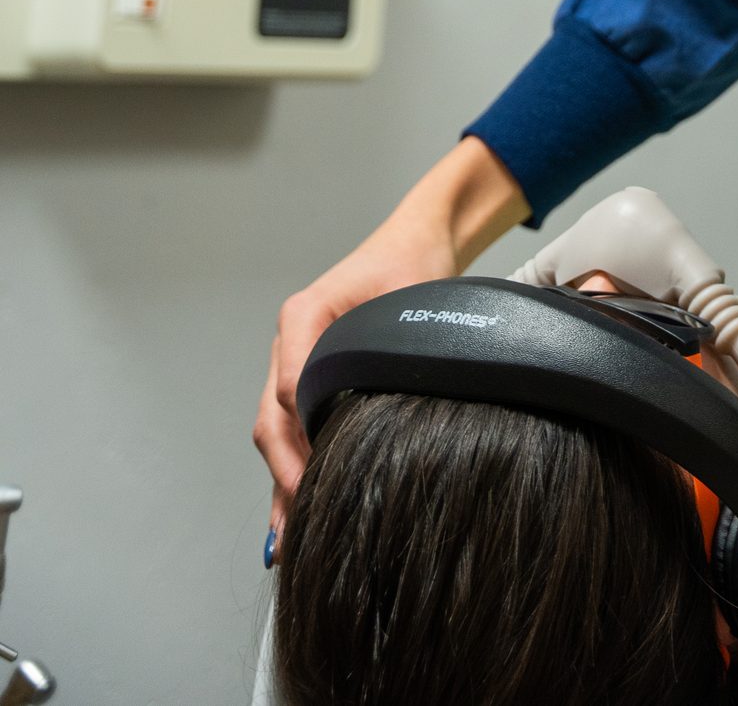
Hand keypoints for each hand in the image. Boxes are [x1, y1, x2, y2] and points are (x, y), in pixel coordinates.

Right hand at [252, 138, 525, 539]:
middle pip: (272, 418)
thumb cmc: (413, 264)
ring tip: (287, 542)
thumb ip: (384, 343)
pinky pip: (292, 432)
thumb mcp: (404, 295)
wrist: (416, 243)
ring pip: (276, 433)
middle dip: (284, 474)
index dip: (301, 433)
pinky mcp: (310, 382)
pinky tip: (291, 519)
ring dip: (282, 484)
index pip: (290, 384)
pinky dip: (290, 473)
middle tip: (300, 523)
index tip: (316, 474)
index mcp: (303, 316)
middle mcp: (290, 343)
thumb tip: (372, 407)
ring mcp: (294, 364)